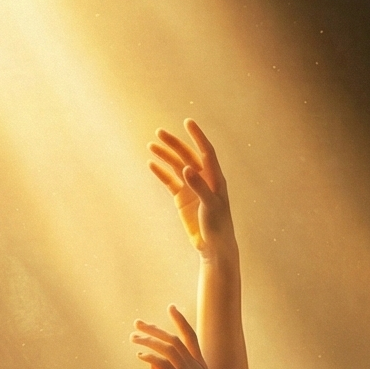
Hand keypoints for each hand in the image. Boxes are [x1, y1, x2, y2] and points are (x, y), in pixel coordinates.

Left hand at [132, 306, 220, 368]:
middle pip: (174, 338)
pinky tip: (140, 356)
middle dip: (155, 328)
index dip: (181, 321)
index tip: (170, 307)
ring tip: (133, 338)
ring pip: (168, 347)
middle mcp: (196, 367)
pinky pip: (163, 363)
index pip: (191, 337)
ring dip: (149, 339)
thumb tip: (153, 365)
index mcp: (200, 367)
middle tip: (137, 323)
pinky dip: (150, 356)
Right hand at [147, 119, 234, 257]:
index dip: (197, 136)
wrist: (213, 246)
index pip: (206, 152)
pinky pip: (170, 181)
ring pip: (176, 167)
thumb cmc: (218, 225)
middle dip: (174, 144)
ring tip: (151, 145)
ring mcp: (191, 188)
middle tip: (159, 132)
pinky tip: (152, 164)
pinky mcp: (182, 198)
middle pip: (187, 156)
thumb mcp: (211, 206)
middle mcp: (203, 179)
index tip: (187, 122)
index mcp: (215, 178)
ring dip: (165, 156)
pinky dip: (161, 172)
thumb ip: (199, 187)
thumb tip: (187, 168)